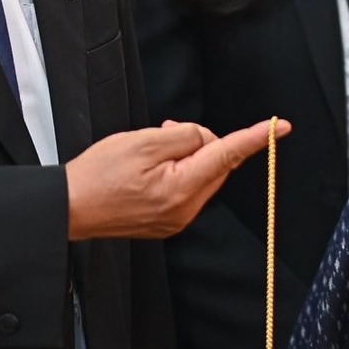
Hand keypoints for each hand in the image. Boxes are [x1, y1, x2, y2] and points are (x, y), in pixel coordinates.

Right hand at [65, 118, 288, 240]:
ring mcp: (176, 219)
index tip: (280, 127)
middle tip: (166, 133)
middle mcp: (185, 209)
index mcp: (181, 188)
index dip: (255, 138)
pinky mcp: (167, 222)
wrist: (67, 208)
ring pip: (202, 175)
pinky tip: (152, 167)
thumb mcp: (143, 141)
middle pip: (216, 164)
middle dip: (200, 143)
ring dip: (187, 156)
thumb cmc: (97, 174)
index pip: (228, 155)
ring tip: (152, 149)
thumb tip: (205, 140)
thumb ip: (184, 136)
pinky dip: (177, 172)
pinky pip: (187, 189)